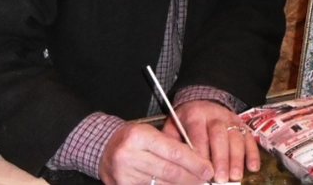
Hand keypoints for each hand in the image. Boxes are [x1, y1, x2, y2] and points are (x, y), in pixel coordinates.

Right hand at [99, 122, 213, 184]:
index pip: (173, 152)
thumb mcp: (151, 133)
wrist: (104, 147)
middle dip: (191, 177)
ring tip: (194, 183)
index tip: (207, 169)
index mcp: (139, 136)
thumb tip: (199, 162)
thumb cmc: (133, 138)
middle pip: (169, 171)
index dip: (194, 163)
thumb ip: (173, 146)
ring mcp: (124, 174)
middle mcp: (129, 155)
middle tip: (205, 179)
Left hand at [164, 100, 259, 182]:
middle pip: (219, 136)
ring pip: (236, 137)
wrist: (202, 101)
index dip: (201, 153)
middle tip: (221, 178)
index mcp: (195, 115)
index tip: (202, 171)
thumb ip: (173, 142)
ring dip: (237, 158)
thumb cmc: (186, 120)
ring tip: (235, 176)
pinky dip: (252, 153)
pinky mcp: (242, 124)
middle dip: (221, 159)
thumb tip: (173, 164)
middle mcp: (215, 115)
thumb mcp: (173, 126)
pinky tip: (252, 167)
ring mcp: (230, 119)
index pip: (198, 134)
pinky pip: (249, 138)